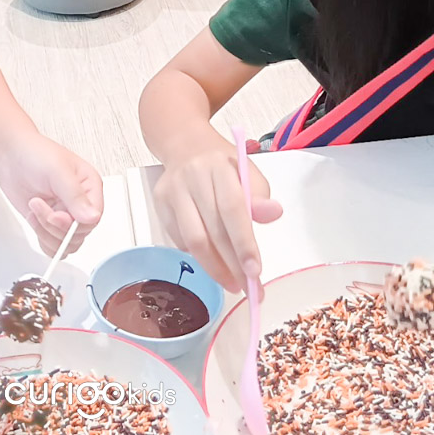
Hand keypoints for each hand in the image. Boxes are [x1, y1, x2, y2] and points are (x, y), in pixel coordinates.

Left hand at [0, 134, 103, 256]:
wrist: (10, 156)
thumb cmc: (34, 154)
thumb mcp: (58, 171)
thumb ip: (75, 196)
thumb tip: (92, 217)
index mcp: (90, 186)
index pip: (94, 217)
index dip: (74, 223)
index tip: (56, 215)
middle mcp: (80, 202)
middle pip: (79, 233)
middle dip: (55, 225)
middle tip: (39, 206)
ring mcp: (64, 214)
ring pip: (66, 243)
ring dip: (46, 231)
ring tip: (35, 206)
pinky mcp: (49, 223)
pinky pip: (54, 245)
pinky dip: (41, 238)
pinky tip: (33, 218)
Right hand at [152, 139, 281, 292]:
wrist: (186, 146)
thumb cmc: (223, 165)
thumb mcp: (248, 172)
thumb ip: (260, 195)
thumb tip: (273, 213)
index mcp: (220, 166)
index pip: (232, 208)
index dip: (244, 243)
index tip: (256, 271)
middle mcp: (193, 177)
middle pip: (213, 229)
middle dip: (233, 265)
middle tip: (250, 288)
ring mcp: (173, 191)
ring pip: (193, 240)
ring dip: (214, 268)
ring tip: (232, 283)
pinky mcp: (160, 203)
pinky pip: (179, 240)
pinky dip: (198, 256)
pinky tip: (212, 260)